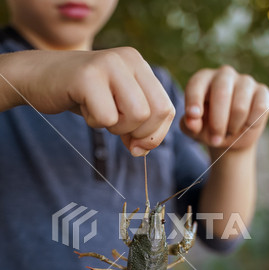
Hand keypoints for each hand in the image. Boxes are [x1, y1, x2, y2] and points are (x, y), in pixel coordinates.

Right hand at [0, 47, 174, 155]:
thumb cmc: (81, 95)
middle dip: (139, 134)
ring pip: (137, 115)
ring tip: (98, 113)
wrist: (38, 78)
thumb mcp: (118, 107)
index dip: (155, 134)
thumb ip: (138, 125)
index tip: (135, 143)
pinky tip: (83, 107)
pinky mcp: (87, 76)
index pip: (167, 108)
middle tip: (117, 131)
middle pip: (156, 113)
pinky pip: (107, 118)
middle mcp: (129, 59)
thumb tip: (143, 149)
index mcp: (140, 65)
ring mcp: (109, 64)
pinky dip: (95, 122)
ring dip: (116, 127)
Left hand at [180, 66, 268, 151]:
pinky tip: (245, 125)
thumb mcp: (194, 130)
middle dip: (217, 123)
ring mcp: (245, 81)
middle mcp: (224, 75)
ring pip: (240, 106)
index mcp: (203, 79)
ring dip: (233, 127)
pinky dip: (250, 124)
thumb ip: (189, 124)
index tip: (193, 116)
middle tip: (215, 140)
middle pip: (222, 94)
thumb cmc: (208, 128)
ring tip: (229, 131)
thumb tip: (192, 121)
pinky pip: (259, 109)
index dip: (194, 100)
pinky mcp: (263, 92)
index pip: (197, 85)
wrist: (231, 136)